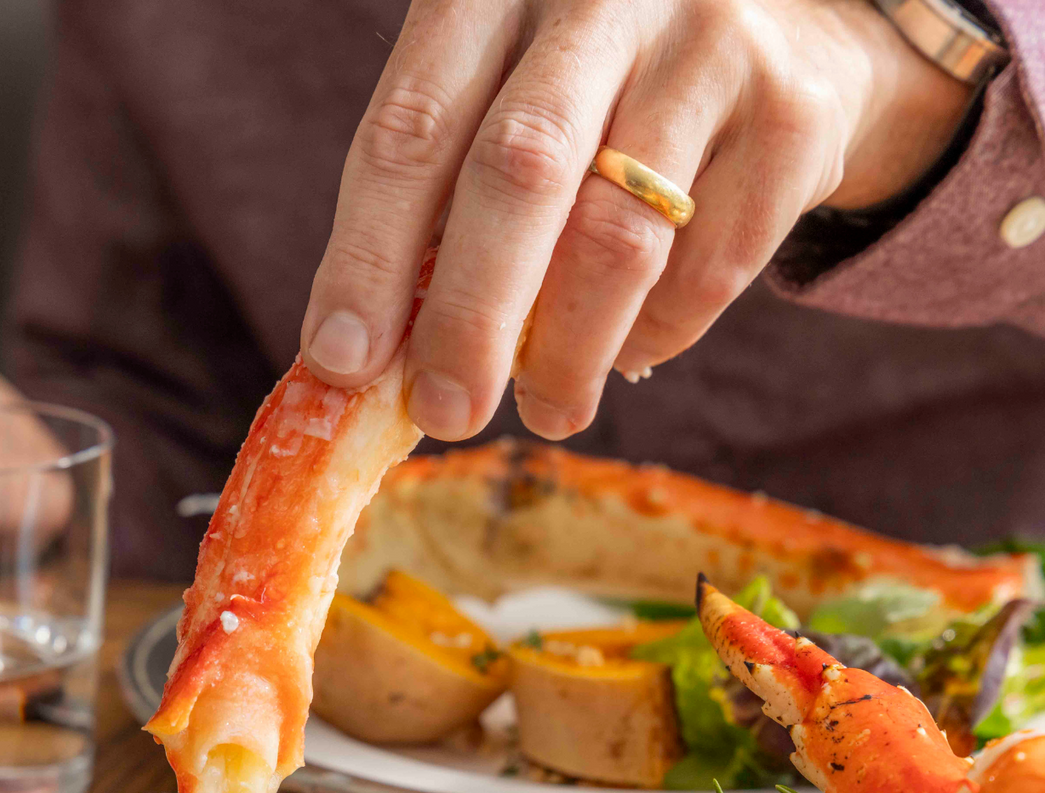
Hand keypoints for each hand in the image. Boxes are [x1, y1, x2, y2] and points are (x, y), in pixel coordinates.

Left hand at [300, 0, 972, 440]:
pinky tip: (626, 351)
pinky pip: (708, 269)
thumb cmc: (602, 84)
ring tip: (546, 413)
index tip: (342, 362)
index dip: (367, 256)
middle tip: (445, 414)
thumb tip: (379, 356)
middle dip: (469, 321)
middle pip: (516, 177)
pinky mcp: (792, 117)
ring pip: (619, 239)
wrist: (789, 27)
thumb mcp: (509, 96)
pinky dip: (656, 336)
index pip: (412, 128)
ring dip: (569, 356)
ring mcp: (708, 45)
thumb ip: (447, 200)